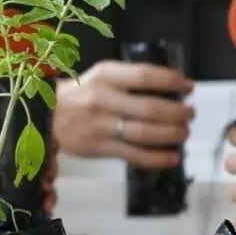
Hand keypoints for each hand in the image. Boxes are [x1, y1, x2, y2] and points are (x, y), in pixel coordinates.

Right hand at [53, 61, 194, 167]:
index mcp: (105, 76)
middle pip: (150, 108)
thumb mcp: (101, 75)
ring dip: (172, 135)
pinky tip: (172, 157)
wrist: (46, 116)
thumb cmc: (80, 93)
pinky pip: (134, 155)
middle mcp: (103, 99)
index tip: (187, 86)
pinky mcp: (99, 148)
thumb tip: (170, 88)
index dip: (171, 81)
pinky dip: (157, 158)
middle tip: (190, 114)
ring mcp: (101, 126)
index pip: (144, 76)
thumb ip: (129, 79)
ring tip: (183, 133)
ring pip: (145, 133)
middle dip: (177, 113)